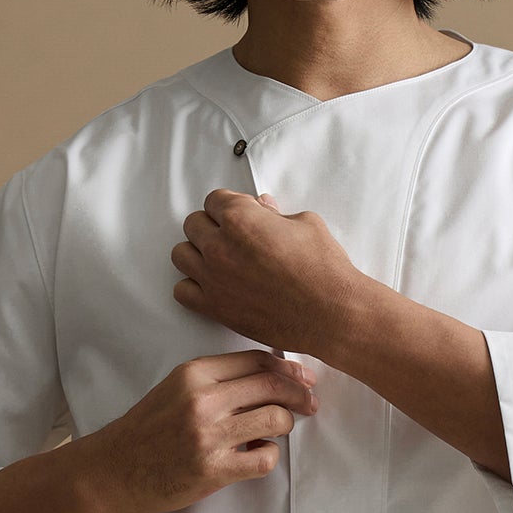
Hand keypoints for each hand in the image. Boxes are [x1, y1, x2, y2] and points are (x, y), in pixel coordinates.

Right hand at [88, 350, 317, 512]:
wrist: (113, 468)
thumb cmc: (148, 428)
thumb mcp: (177, 388)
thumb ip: (218, 379)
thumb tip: (272, 373)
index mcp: (195, 373)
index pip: (257, 360)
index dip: (289, 368)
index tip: (304, 377)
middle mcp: (203, 399)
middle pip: (273, 385)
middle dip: (300, 394)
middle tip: (310, 404)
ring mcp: (208, 435)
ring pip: (275, 419)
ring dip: (285, 425)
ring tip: (275, 432)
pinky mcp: (213, 469)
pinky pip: (265, 458)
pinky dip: (269, 456)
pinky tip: (258, 455)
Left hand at [170, 190, 362, 353]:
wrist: (331, 313)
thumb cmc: (323, 268)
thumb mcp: (305, 224)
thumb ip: (275, 214)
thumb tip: (263, 207)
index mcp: (240, 218)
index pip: (215, 199)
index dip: (230, 205)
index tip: (243, 214)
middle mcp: (220, 246)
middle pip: (194, 224)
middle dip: (213, 225)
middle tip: (234, 237)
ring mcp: (213, 278)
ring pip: (181, 254)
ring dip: (197, 252)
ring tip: (220, 259)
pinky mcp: (215, 307)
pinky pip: (182, 290)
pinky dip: (193, 285)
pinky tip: (215, 284)